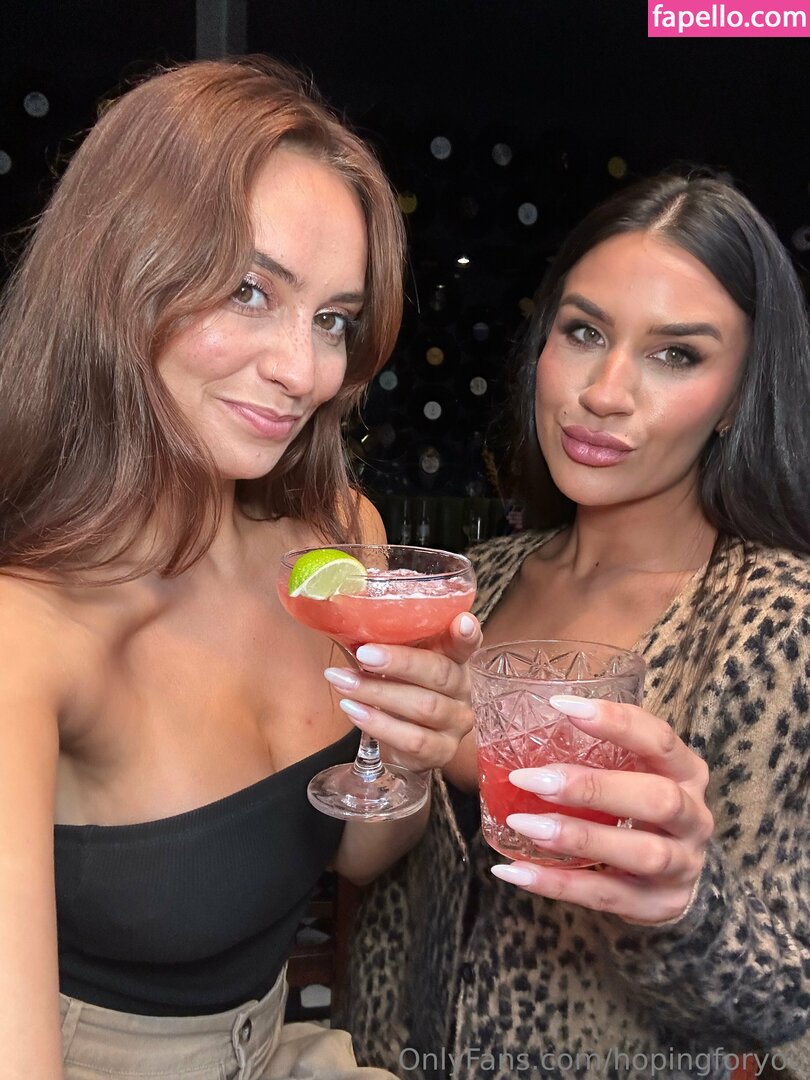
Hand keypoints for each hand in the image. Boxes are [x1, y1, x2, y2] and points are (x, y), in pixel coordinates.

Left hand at [322, 612, 480, 772]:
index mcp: (454, 660)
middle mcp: (462, 690)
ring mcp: (456, 723)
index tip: (461, 622)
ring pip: (424, 707)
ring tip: (343, 682)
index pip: (465, 644)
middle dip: (400, 662)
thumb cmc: (400, 689)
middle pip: (439, 673)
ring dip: (378, 693)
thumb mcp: (398, 664)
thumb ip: (389, 644)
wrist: (404, 739)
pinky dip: (379, 724)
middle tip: (363, 654)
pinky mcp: (442, 752)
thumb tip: (349, 622)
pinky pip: (413, 739)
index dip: (466, 634)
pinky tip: (354, 710)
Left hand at [491, 695, 714, 923]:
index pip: (659, 739)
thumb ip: (599, 751)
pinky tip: (514, 871)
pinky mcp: (658, 905)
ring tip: (523, 824)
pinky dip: (557, 884)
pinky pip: (606, 896)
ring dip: (577, 837)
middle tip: (530, 779)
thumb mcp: (634, 772)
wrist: (675, 877)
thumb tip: (522, 723)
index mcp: (686, 772)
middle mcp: (693, 817)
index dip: (616, 722)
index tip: (561, 706)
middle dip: (592, 788)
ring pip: (640, 853)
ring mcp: (682, 866)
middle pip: (657, 799)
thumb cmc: (640, 808)